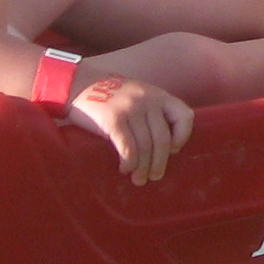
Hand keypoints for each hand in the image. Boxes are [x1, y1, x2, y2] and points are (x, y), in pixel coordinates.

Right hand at [68, 73, 192, 183]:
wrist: (79, 83)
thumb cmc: (111, 95)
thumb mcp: (138, 94)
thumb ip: (153, 111)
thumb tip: (164, 147)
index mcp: (158, 95)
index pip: (185, 116)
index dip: (182, 136)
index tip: (173, 150)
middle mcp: (148, 101)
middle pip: (162, 139)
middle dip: (160, 163)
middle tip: (155, 176)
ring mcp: (130, 109)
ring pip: (145, 147)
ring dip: (143, 168)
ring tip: (139, 179)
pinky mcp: (113, 119)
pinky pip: (127, 148)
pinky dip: (128, 163)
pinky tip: (125, 169)